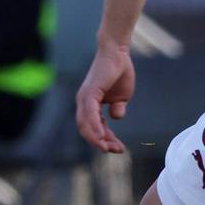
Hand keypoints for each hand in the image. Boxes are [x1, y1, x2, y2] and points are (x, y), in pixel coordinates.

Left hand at [74, 40, 133, 154]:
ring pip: (85, 125)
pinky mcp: (89, 93)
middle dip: (101, 143)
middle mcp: (83, 102)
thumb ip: (117, 108)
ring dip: (97, 139)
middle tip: (116, 151)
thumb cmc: (119, 72)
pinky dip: (95, 128)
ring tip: (110, 148)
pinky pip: (89, 115)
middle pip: (87, 130)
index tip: (118, 148)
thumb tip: (116, 117)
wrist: (118, 54)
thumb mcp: (121, 97)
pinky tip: (102, 137)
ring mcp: (84, 98)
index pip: (93, 128)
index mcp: (89, 104)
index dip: (104, 140)